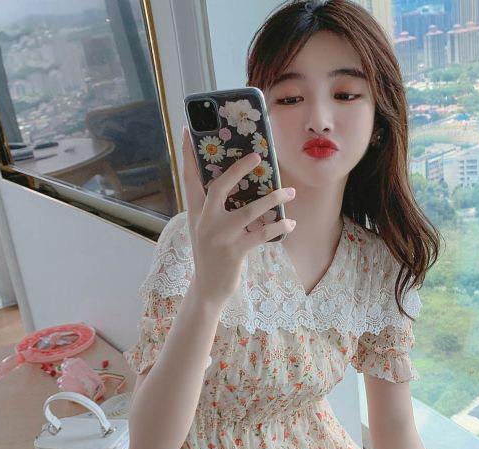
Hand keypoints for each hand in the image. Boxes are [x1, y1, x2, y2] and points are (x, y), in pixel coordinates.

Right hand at [180, 125, 296, 304]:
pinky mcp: (235, 252)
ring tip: (289, 190)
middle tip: (258, 156)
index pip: (190, 178)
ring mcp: (220, 237)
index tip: (189, 129)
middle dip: (239, 169)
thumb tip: (234, 184)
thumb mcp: (205, 229)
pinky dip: (278, 228)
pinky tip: (290, 223)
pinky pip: (261, 234)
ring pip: (249, 210)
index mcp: (196, 213)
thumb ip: (213, 208)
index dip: (189, 155)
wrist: (207, 289)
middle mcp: (205, 222)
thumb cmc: (211, 255)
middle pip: (219, 187)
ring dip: (272, 199)